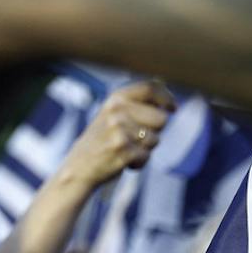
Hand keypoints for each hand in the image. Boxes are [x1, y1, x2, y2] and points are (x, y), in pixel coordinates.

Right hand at [56, 82, 176, 195]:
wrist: (79, 167)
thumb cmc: (102, 139)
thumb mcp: (113, 113)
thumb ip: (137, 101)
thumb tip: (163, 85)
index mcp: (116, 99)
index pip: (151, 88)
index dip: (167, 98)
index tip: (173, 108)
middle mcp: (116, 111)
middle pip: (161, 118)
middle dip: (155, 131)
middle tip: (136, 138)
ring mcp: (119, 131)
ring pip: (155, 139)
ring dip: (145, 148)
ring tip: (126, 149)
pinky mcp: (122, 151)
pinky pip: (146, 156)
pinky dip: (139, 162)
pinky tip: (124, 161)